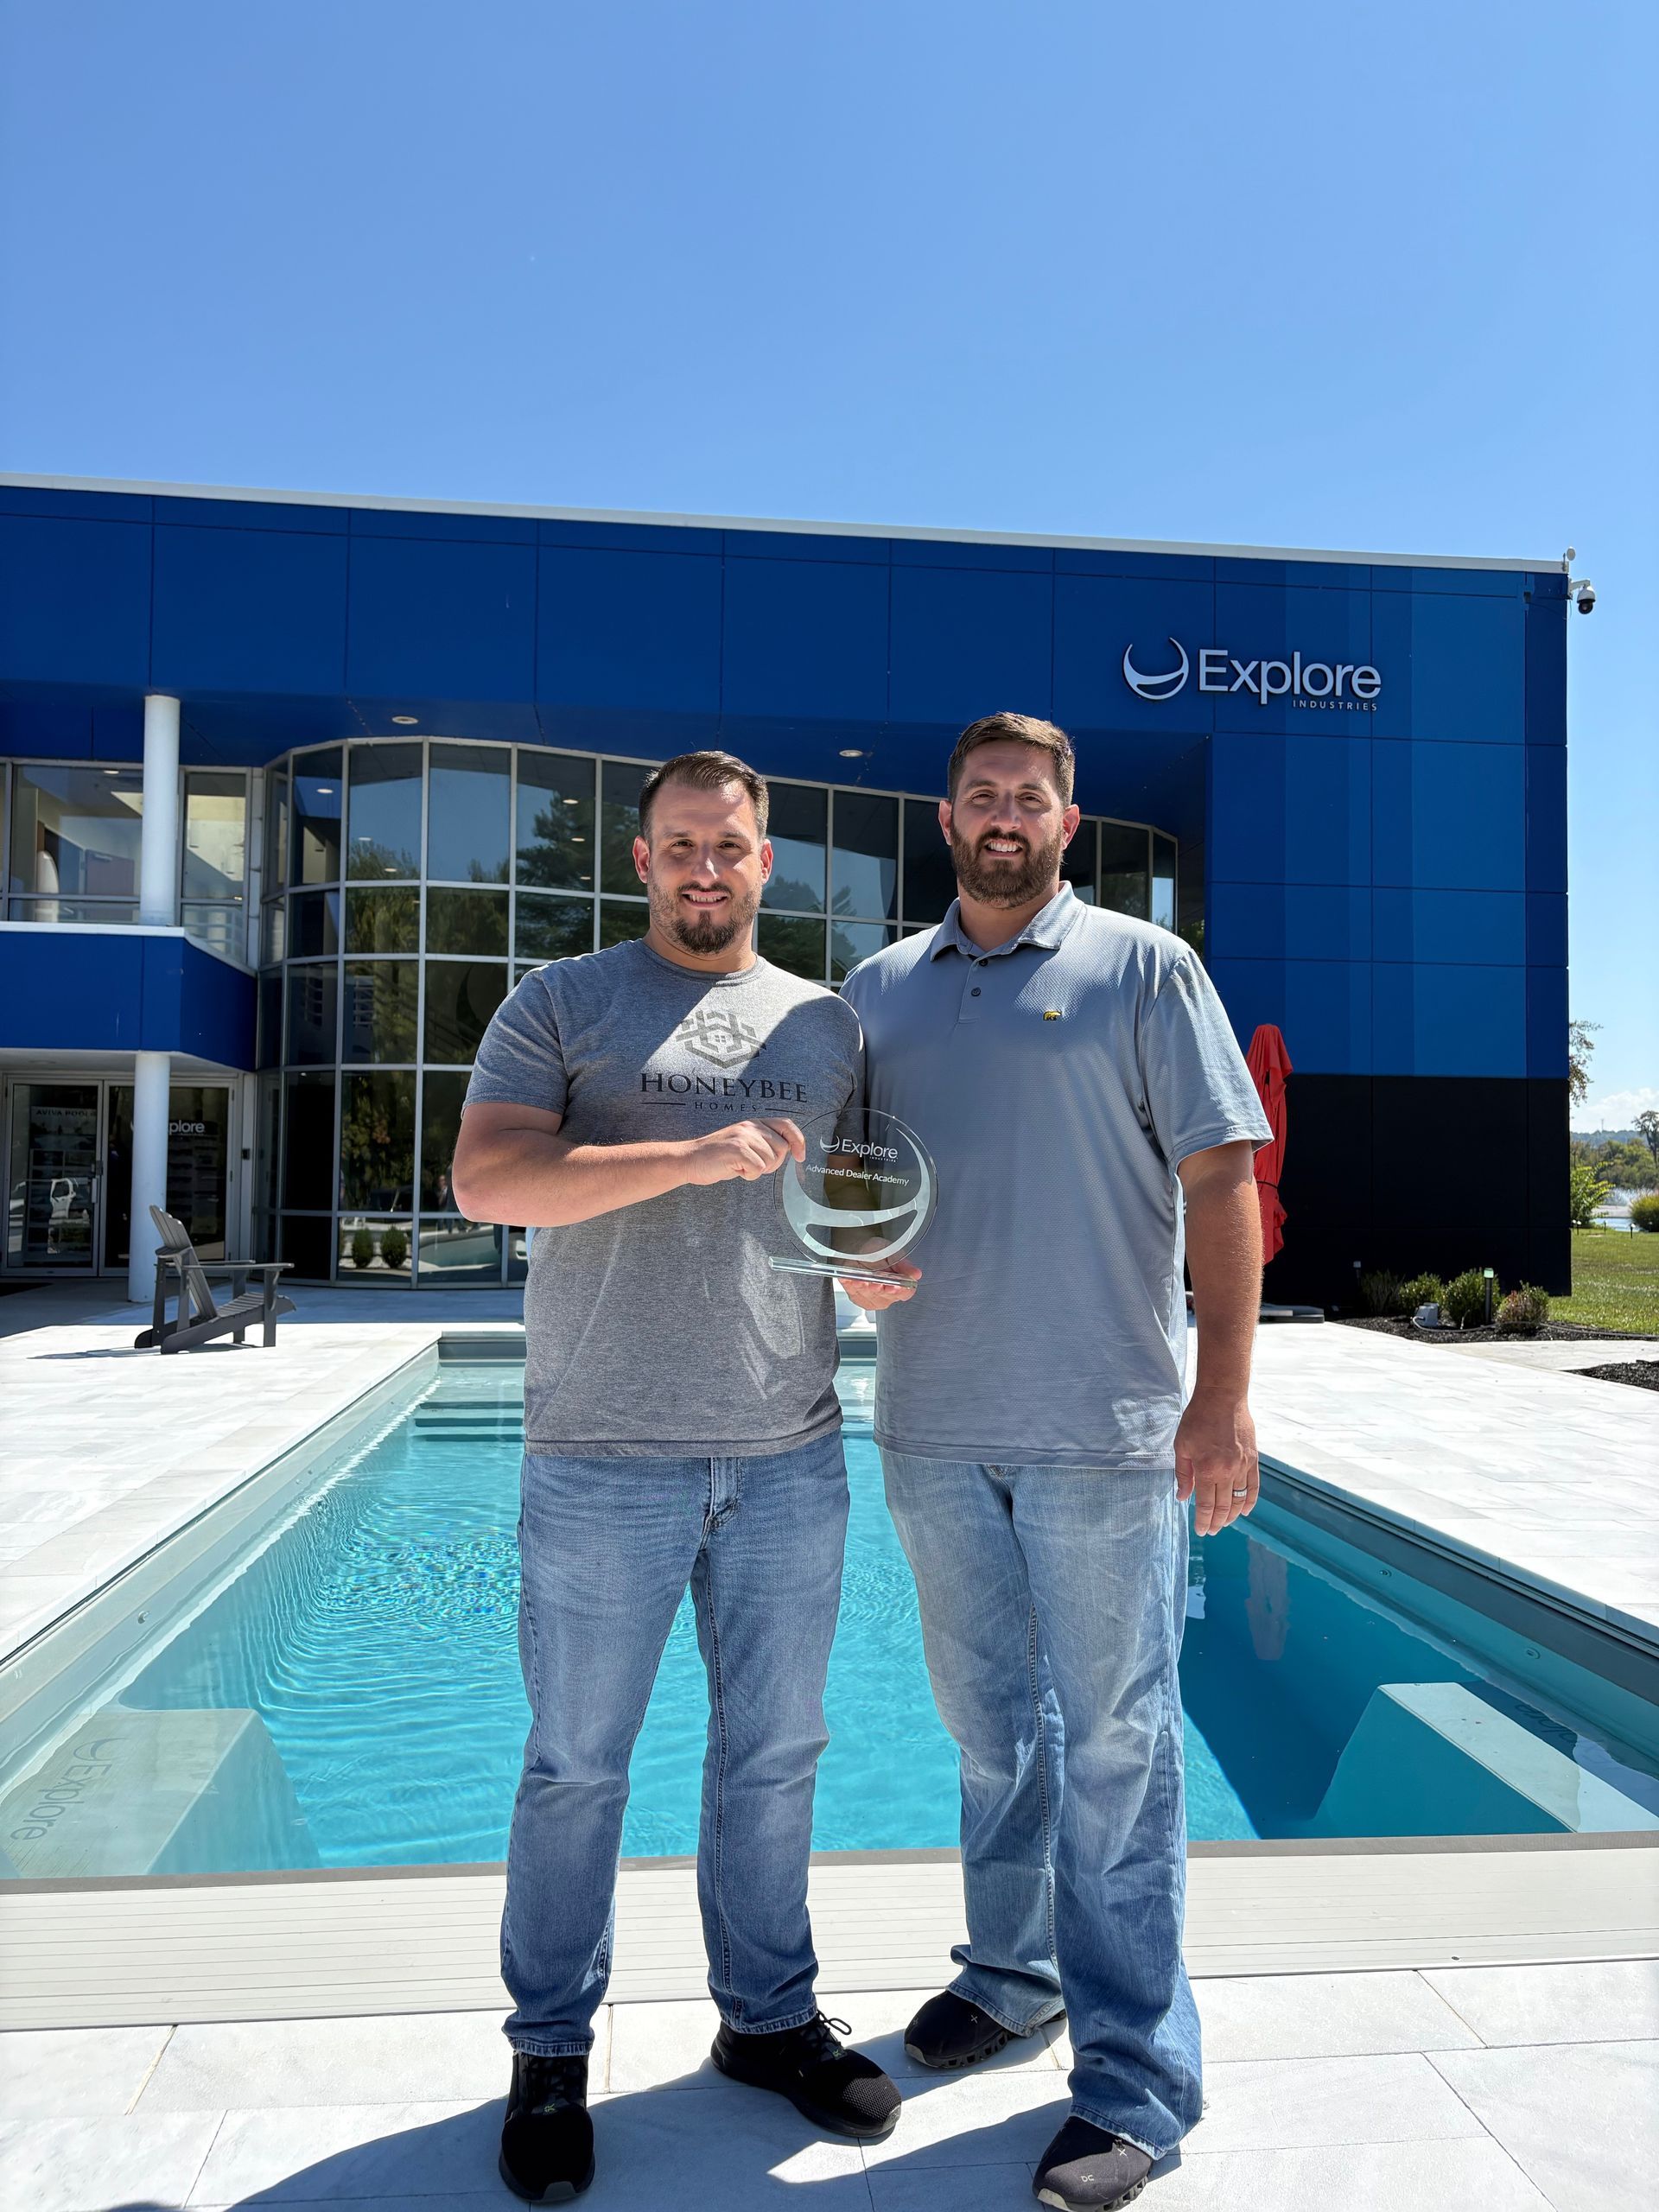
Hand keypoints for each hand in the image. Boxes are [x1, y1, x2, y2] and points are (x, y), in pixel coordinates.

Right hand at [682, 1118, 805, 1185]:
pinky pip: (758, 1170)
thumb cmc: (717, 1156)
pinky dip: (748, 1175)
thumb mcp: (743, 1143)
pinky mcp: (738, 1149)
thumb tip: (789, 1150)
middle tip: (753, 1166)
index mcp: (754, 1123)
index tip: (800, 1156)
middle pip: (782, 1148)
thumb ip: (763, 1142)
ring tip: (740, 1166)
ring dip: (758, 1170)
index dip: (798, 1140)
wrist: (690, 1159)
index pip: (787, 1125)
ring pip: (771, 1161)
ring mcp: (744, 1137)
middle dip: (773, 1163)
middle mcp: (751, 1126)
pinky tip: (734, 1170)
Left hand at [837, 1257, 921, 1309]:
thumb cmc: (875, 1252)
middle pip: (886, 1297)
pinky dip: (852, 1287)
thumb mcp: (891, 1253)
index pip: (905, 1292)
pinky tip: (851, 1280)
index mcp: (901, 1283)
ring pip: (870, 1297)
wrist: (857, 1250)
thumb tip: (916, 1274)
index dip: (900, 1291)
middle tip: (876, 1284)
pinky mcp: (859, 1298)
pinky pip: (855, 1295)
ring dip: (865, 1289)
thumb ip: (904, 1265)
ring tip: (861, 1281)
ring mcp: (873, 1298)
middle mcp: (888, 1294)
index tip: (894, 1287)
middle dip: (879, 1290)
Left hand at [1174, 1391, 1258, 1535]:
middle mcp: (1226, 1471)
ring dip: (1233, 1516)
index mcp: (1206, 1469)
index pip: (1206, 1505)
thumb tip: (1183, 1497)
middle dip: (1217, 1523)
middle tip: (1212, 1531)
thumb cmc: (1197, 1419)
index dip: (1204, 1521)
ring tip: (1225, 1524)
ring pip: (1239, 1500)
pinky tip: (1246, 1511)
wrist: (1222, 1398)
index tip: (1201, 1531)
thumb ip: (1183, 1474)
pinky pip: (1253, 1486)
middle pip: (1223, 1507)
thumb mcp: (1181, 1445)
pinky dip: (1250, 1501)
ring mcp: (1242, 1466)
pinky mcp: (1253, 1459)